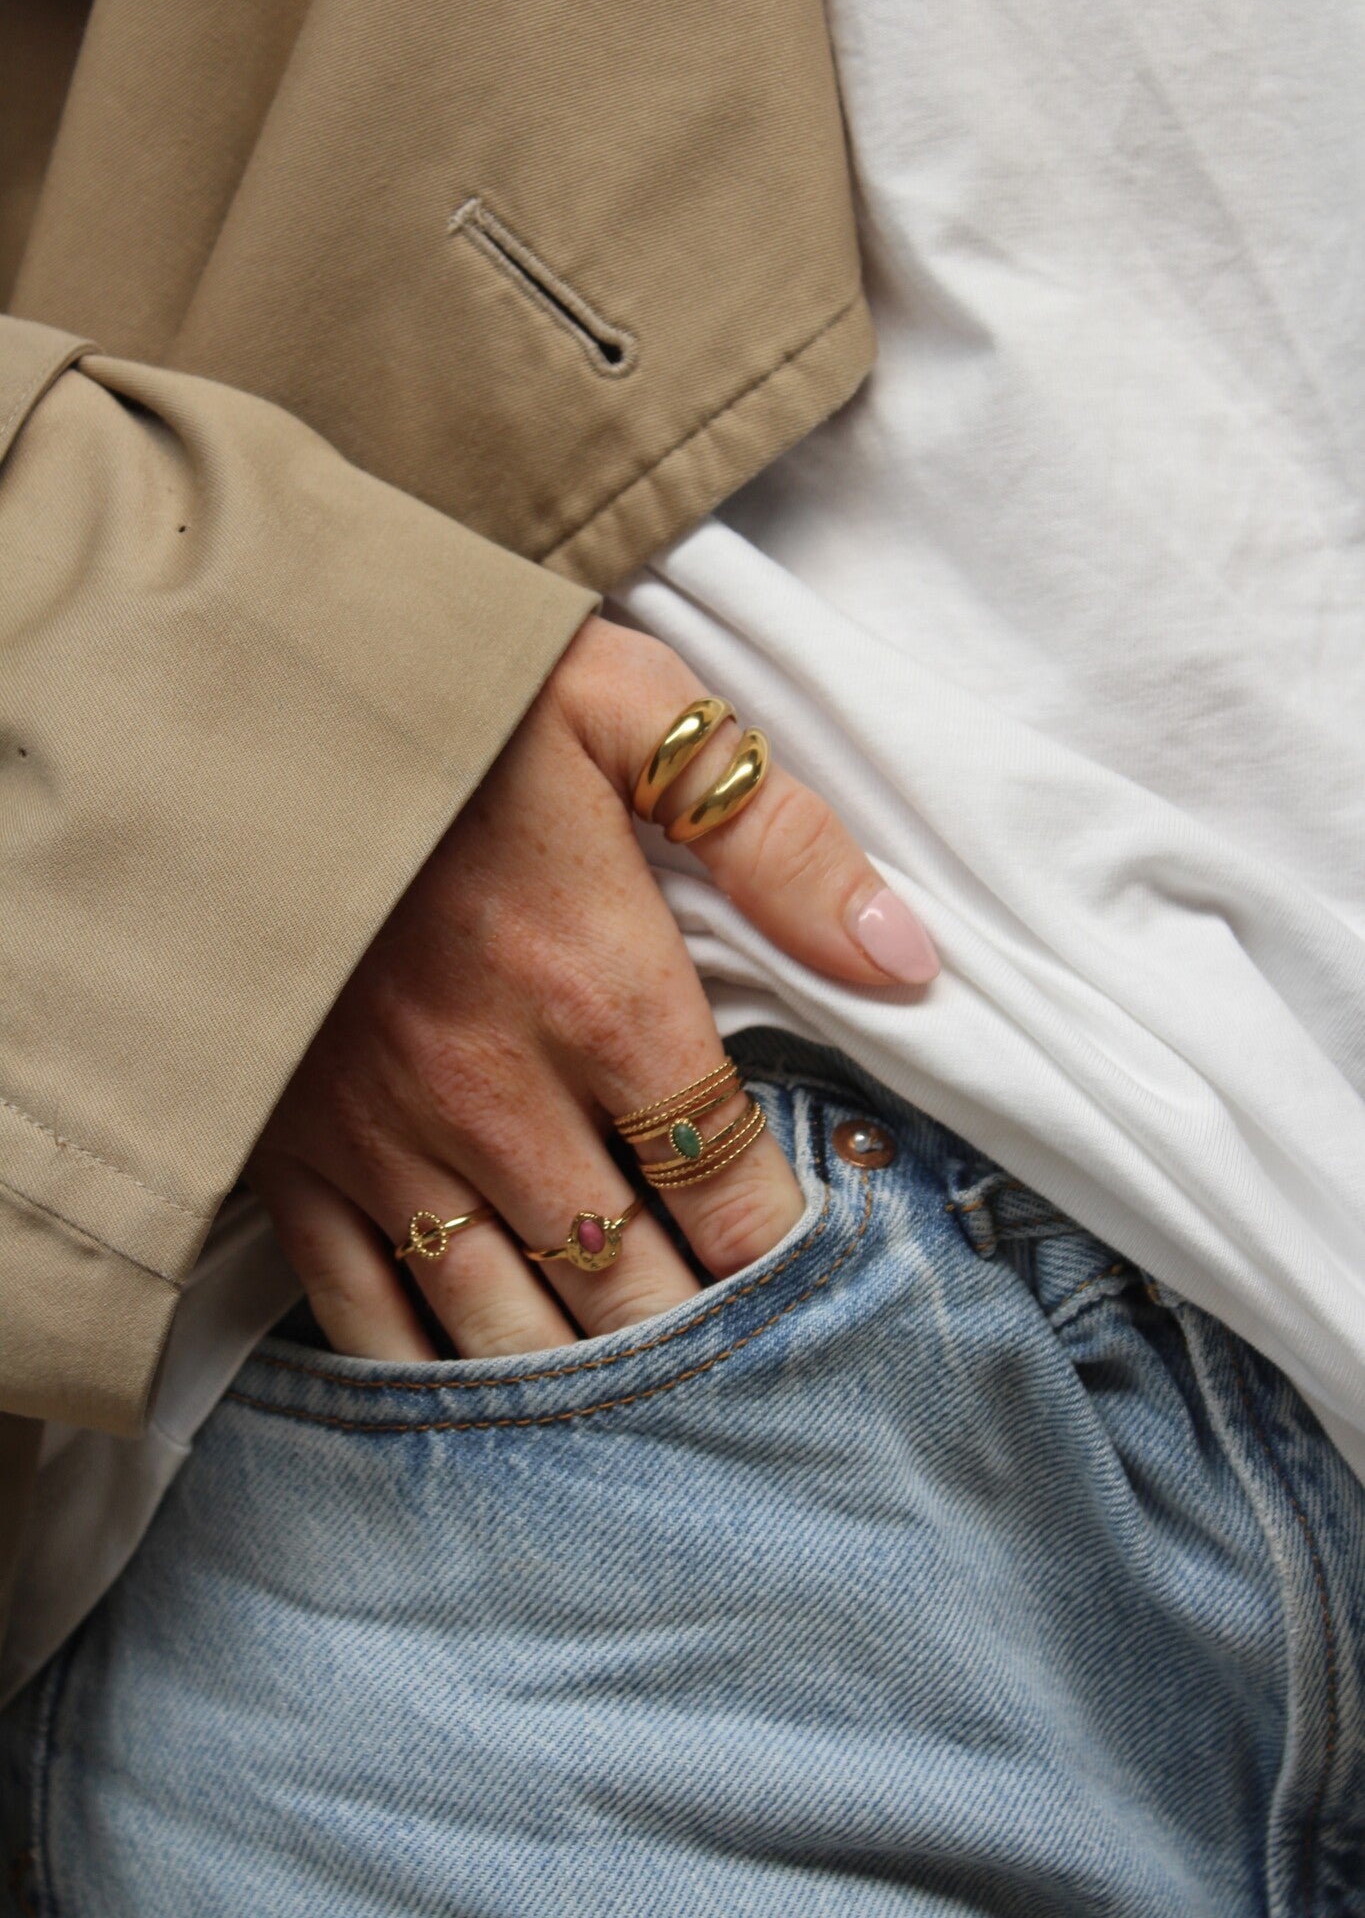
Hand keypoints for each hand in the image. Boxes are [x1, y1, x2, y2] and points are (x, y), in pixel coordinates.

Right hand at [248, 618, 937, 1358]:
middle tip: (744, 1379)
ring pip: (506, 1319)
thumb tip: (905, 958)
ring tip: (638, 1416)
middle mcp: (500, 1095)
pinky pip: (361, 1303)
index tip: (813, 1282)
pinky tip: (473, 1399)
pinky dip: (424, 1366)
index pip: (729, 1182)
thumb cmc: (449, 700)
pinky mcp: (292, 1144)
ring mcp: (384, 1133)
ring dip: (581, 1377)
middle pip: (631, 1276)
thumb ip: (778, 840)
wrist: (233, 696)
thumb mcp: (631, 713)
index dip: (782, 1250)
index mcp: (603, 996)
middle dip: (697, 1336)